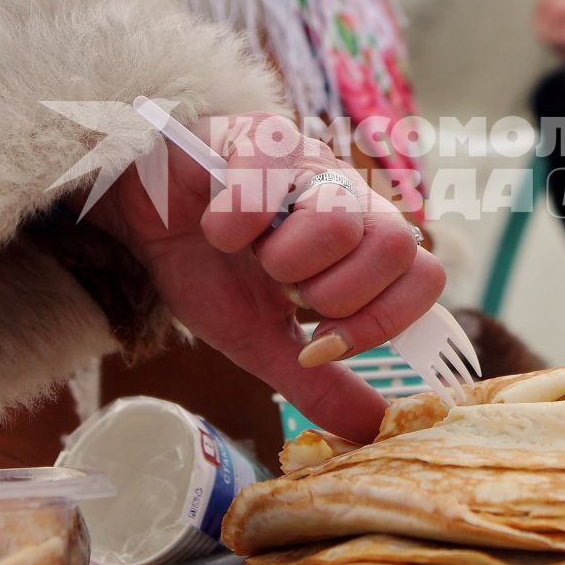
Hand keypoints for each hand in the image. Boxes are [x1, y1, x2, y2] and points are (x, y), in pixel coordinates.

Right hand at [89, 113, 444, 442]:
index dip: (379, 322)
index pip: (426, 277)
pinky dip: (232, 222)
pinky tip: (213, 222)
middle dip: (329, 292)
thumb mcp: (261, 341)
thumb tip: (375, 431)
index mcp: (363, 245)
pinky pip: (271, 181)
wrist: (138, 220)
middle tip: (280, 288)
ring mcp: (310, 161)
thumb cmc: (206, 268)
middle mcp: (350, 197)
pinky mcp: (262, 133)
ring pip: (339, 221)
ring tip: (247, 252)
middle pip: (396, 246)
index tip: (317, 341)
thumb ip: (319, 383)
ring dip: (279, 257)